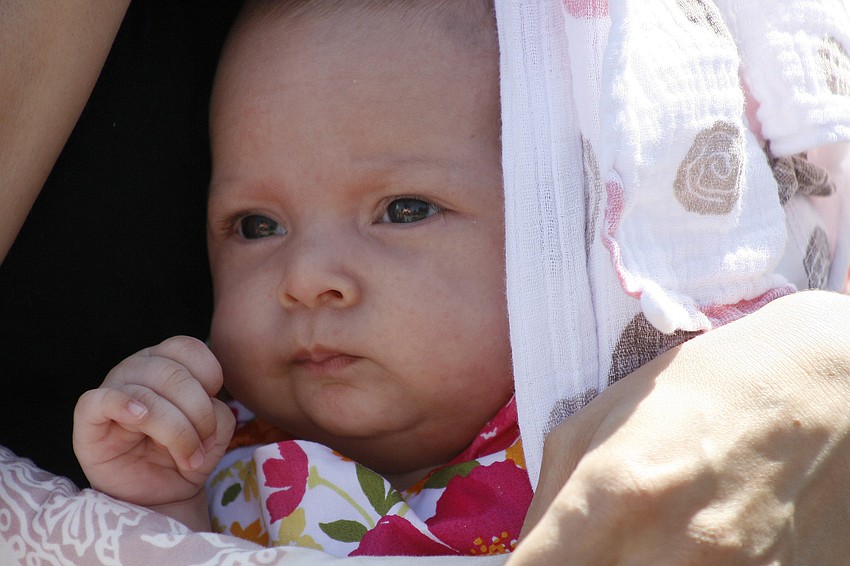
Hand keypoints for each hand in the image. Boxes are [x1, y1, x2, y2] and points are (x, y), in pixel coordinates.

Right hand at [73, 336, 234, 512]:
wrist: (159, 497)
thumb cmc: (186, 455)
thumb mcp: (216, 432)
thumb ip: (218, 412)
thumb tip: (206, 405)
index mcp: (167, 362)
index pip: (188, 349)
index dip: (210, 379)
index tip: (214, 414)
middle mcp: (138, 369)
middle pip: (173, 374)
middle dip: (199, 415)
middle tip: (203, 448)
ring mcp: (112, 392)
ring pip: (145, 394)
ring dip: (177, 432)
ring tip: (188, 459)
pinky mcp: (88, 422)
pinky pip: (97, 401)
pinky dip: (120, 405)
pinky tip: (139, 419)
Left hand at [510, 291, 849, 563]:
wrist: (822, 389)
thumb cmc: (703, 387)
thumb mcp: (600, 419)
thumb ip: (550, 496)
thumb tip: (530, 552)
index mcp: (613, 496)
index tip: (536, 561)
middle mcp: (669, 553)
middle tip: (590, 546)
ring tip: (643, 539)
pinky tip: (692, 546)